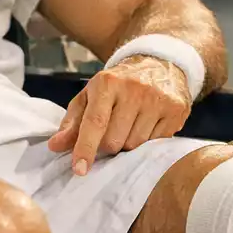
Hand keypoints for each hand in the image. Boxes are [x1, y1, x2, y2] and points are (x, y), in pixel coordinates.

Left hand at [48, 55, 191, 173]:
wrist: (159, 63)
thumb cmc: (118, 84)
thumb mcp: (91, 95)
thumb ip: (72, 122)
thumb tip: (56, 146)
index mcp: (108, 83)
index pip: (95, 122)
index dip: (85, 148)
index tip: (79, 169)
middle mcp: (135, 89)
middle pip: (114, 141)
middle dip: (107, 146)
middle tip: (111, 132)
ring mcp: (158, 99)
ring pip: (135, 146)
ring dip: (128, 145)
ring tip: (130, 126)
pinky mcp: (176, 109)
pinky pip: (156, 144)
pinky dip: (147, 142)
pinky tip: (147, 125)